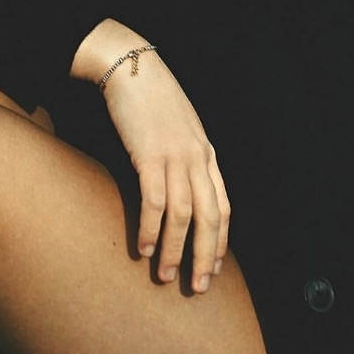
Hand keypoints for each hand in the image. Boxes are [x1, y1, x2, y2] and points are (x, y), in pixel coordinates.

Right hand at [101, 52, 229, 291]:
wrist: (131, 67)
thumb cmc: (150, 97)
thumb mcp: (178, 128)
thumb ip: (184, 156)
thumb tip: (179, 185)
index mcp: (206, 154)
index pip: (222, 207)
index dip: (220, 241)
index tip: (212, 268)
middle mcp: (197, 158)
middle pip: (210, 218)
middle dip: (205, 256)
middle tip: (197, 287)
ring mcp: (175, 156)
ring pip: (183, 215)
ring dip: (174, 249)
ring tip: (164, 275)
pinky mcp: (150, 154)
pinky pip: (155, 200)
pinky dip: (150, 227)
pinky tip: (142, 247)